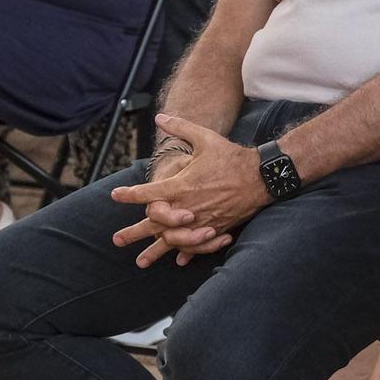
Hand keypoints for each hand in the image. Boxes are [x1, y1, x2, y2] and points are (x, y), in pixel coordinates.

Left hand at [109, 114, 268, 266]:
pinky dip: (186, 253)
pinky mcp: (216, 228)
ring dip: (155, 251)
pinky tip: (177, 260)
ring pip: (173, 240)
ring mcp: (202, 221)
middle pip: (154, 223)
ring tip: (140, 262)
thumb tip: (160, 117)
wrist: (262, 176)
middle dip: (133, 232)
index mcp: (182, 185)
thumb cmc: (232, 157)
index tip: (116, 196)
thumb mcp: (205, 138)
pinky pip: (196, 246)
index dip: (130, 194)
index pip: (148, 193)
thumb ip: (181, 127)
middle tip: (116, 240)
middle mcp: (188, 207)